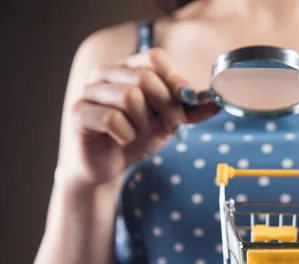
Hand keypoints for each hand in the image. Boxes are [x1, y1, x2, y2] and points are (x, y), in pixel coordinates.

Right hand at [61, 48, 217, 185]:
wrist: (108, 166)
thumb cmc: (136, 138)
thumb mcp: (168, 121)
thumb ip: (188, 110)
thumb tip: (216, 103)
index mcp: (127, 68)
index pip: (155, 58)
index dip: (175, 81)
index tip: (186, 102)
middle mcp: (105, 73)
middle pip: (146, 78)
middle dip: (167, 108)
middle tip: (172, 128)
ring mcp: (89, 91)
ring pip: (129, 96)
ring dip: (144, 123)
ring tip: (139, 133)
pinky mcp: (79, 113)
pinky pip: (112, 118)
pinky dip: (126, 134)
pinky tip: (122, 139)